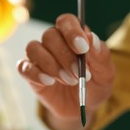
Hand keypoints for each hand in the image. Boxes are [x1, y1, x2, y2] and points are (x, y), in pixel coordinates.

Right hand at [17, 14, 114, 129]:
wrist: (82, 108)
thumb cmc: (94, 86)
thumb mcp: (106, 73)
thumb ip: (101, 55)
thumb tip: (92, 38)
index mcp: (73, 36)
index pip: (66, 21)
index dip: (72, 31)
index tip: (82, 49)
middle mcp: (54, 42)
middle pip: (50, 35)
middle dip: (65, 56)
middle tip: (78, 74)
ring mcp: (40, 57)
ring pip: (34, 48)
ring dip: (51, 65)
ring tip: (68, 81)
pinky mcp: (30, 73)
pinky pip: (23, 67)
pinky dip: (35, 73)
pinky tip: (49, 82)